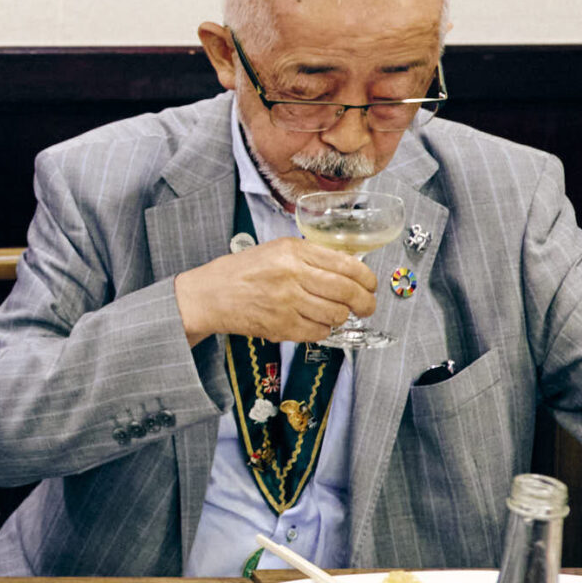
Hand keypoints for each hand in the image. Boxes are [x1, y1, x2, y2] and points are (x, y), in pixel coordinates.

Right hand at [174, 237, 378, 345]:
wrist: (209, 295)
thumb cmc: (241, 272)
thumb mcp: (276, 250)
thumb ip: (310, 256)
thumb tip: (348, 269)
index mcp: (293, 251)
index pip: (346, 265)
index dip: (367, 279)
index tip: (371, 285)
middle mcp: (292, 275)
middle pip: (347, 292)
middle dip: (365, 303)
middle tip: (367, 306)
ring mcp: (287, 302)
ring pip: (336, 314)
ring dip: (341, 317)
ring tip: (334, 314)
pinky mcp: (282, 326)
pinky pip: (319, 332)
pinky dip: (323, 330)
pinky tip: (314, 323)